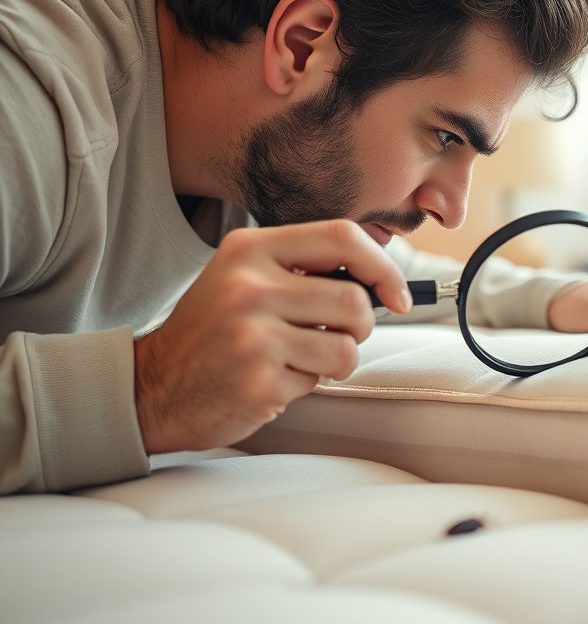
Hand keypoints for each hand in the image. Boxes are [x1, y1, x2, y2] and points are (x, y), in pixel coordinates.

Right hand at [133, 220, 410, 454]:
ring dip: (334, 360)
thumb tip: (380, 277)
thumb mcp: (245, 277)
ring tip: (297, 358)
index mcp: (250, 249)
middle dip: (359, 325)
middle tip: (333, 334)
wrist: (152, 386)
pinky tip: (270, 378)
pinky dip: (305, 384)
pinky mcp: (259, 380)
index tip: (397, 295)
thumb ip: (303, 267)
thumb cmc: (214, 331)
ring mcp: (253, 335)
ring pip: (346, 346)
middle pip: (353, 299)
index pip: (342, 237)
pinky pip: (318, 380)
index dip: (383, 267)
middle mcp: (249, 285)